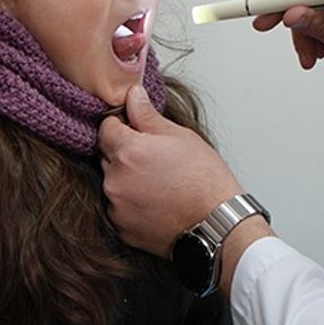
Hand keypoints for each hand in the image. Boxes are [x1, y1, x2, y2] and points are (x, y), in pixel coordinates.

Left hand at [98, 85, 242, 257]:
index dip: (122, 126)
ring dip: (127, 179)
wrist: (217, 224)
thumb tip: (132, 96)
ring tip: (158, 183)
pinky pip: (118, 208)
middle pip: (106, 156)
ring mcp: (116, 207)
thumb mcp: (181, 137)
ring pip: (112, 183)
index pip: (106, 128)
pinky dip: (131, 204)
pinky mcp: (121, 229)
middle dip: (124, 153)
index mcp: (128, 151)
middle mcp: (115, 180)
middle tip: (154, 159)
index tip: (137, 131)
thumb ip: (148, 117)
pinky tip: (156, 202)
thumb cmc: (205, 180)